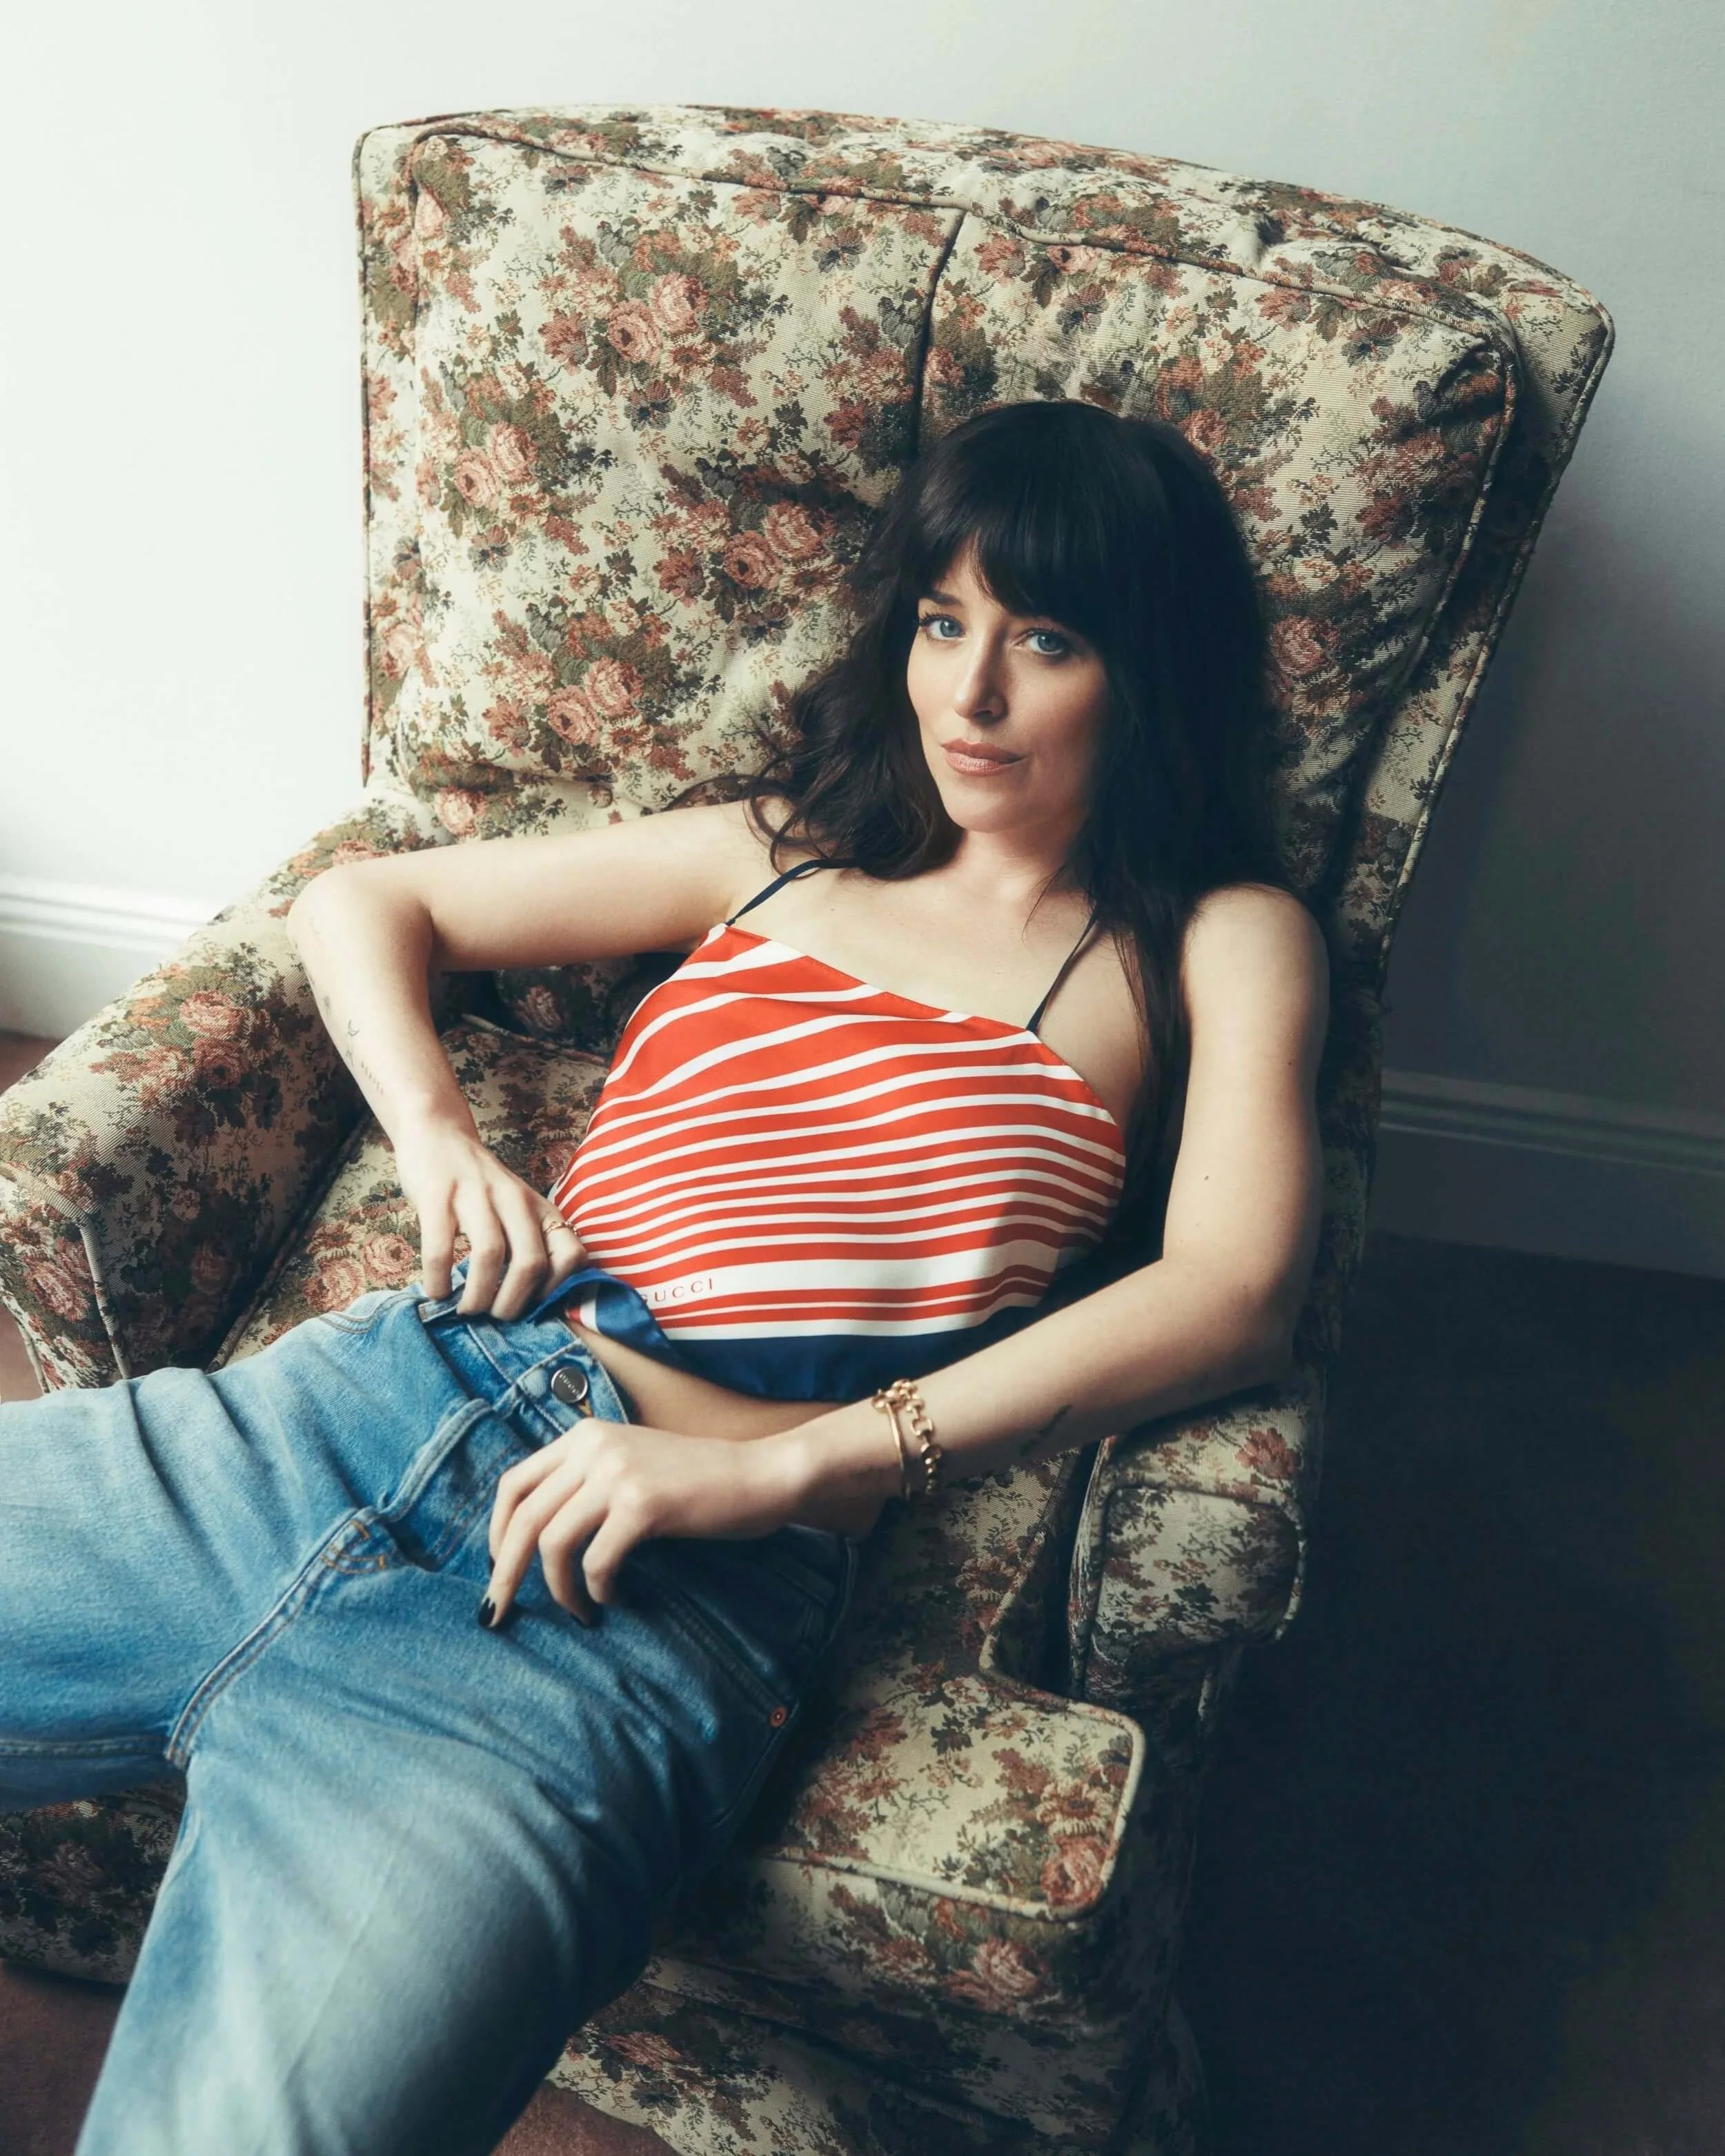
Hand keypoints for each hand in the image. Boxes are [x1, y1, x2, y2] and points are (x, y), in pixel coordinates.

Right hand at [394, 1115, 585, 1319]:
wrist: (439, 1135)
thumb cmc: (482, 1186)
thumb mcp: (520, 1208)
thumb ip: (531, 1243)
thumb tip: (534, 1303)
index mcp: (540, 1208)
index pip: (572, 1255)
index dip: (556, 1290)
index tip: (532, 1307)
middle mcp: (515, 1200)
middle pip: (531, 1263)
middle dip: (512, 1303)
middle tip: (494, 1316)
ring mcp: (476, 1196)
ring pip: (489, 1256)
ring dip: (477, 1296)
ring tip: (466, 1309)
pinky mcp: (438, 1197)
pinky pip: (440, 1249)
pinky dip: (439, 1280)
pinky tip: (437, 1291)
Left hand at [484, 1420, 805, 1625]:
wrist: (760, 1475)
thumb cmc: (698, 1481)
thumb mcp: (631, 1463)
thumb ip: (586, 1483)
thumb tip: (533, 1539)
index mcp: (585, 1435)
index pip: (514, 1484)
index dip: (496, 1532)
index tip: (498, 1569)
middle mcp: (593, 1446)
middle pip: (522, 1517)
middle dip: (504, 1572)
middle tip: (498, 1612)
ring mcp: (617, 1473)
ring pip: (552, 1542)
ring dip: (558, 1588)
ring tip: (578, 1610)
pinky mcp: (642, 1504)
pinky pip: (596, 1561)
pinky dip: (597, 1589)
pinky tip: (614, 1598)